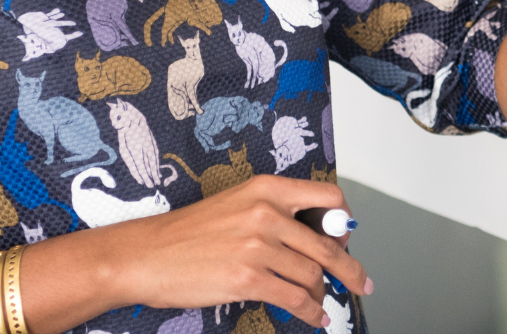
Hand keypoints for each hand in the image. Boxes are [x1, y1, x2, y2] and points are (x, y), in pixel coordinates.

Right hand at [108, 173, 370, 327]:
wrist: (145, 255)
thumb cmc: (186, 234)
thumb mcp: (236, 205)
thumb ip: (275, 214)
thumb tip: (312, 238)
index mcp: (267, 189)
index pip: (328, 199)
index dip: (345, 223)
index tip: (347, 239)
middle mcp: (267, 213)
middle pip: (328, 243)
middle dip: (349, 268)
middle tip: (360, 281)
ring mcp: (258, 246)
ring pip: (313, 274)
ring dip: (323, 294)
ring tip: (322, 303)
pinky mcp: (249, 279)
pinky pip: (296, 298)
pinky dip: (311, 312)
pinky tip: (314, 318)